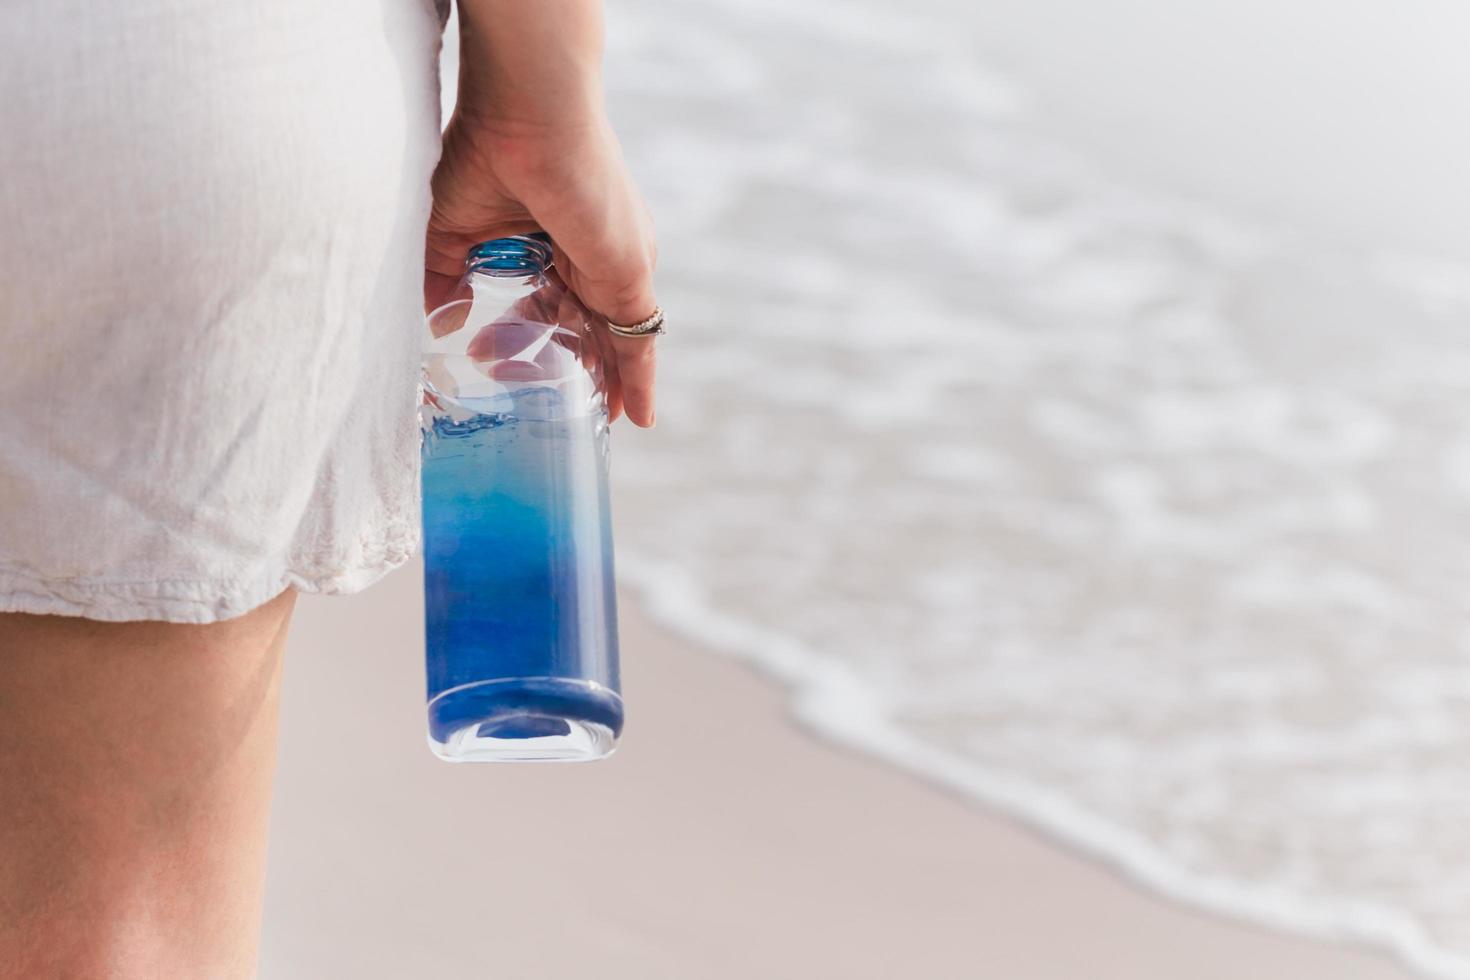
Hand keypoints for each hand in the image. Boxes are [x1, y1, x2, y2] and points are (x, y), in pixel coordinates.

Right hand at [426, 114, 658, 426]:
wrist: (528, 114)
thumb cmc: (489, 151)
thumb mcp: (452, 229)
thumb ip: (443, 278)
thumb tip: (439, 323)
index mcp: (554, 236)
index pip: (548, 298)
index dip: (525, 334)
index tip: (496, 360)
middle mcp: (592, 251)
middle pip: (579, 323)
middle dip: (556, 362)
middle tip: (525, 392)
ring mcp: (616, 264)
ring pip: (610, 338)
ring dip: (595, 380)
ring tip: (585, 420)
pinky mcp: (631, 276)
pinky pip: (639, 342)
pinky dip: (637, 381)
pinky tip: (636, 417)